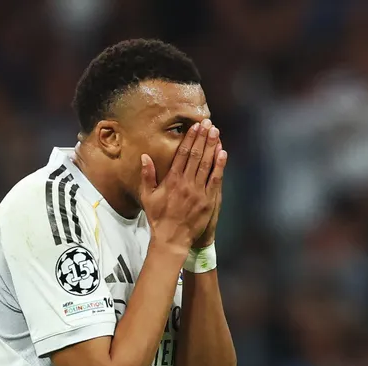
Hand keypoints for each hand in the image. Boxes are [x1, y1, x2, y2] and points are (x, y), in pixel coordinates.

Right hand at [139, 120, 223, 253]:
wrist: (172, 238)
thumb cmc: (158, 217)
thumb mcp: (147, 196)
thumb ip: (147, 176)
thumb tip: (145, 156)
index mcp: (172, 180)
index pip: (183, 154)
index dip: (190, 139)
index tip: (195, 127)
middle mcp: (186, 183)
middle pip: (197, 155)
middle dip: (203, 138)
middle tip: (208, 124)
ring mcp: (199, 191)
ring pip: (207, 164)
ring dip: (212, 147)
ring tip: (216, 133)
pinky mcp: (208, 200)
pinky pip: (215, 179)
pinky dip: (219, 165)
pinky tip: (222, 153)